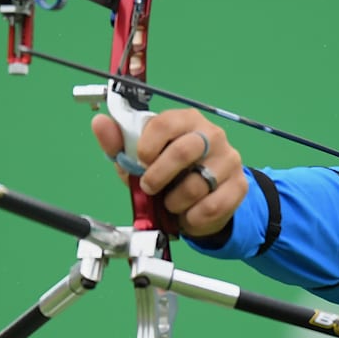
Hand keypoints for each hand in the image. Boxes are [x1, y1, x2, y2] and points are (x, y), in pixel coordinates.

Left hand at [91, 109, 246, 236]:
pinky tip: (188, 214)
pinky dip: (192, 217)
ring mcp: (229, 160)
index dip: (147, 146)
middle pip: (185, 150)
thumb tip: (99, 123)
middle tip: (150, 188)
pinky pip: (212, 207)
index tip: (140, 162)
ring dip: (175, 201)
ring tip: (171, 203)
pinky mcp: (239, 186)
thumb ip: (118, 143)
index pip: (166, 123)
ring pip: (198, 184)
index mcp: (187, 120)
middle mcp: (212, 135)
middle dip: (159, 175)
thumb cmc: (168, 173)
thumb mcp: (139, 159)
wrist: (200, 200)